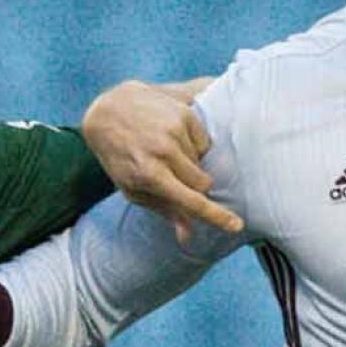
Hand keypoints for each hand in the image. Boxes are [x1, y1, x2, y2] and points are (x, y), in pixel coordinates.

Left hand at [81, 79, 242, 244]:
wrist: (109, 110)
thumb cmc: (120, 156)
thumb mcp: (133, 189)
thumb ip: (165, 210)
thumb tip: (188, 237)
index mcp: (150, 175)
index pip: (193, 201)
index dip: (217, 216)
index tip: (236, 225)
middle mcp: (164, 152)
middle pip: (203, 183)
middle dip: (195, 186)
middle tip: (174, 177)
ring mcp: (174, 130)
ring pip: (203, 161)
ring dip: (190, 162)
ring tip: (165, 151)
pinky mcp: (183, 113)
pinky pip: (203, 140)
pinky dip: (192, 144)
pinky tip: (171, 136)